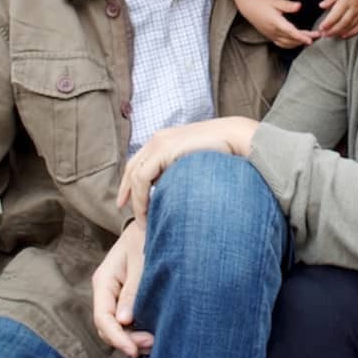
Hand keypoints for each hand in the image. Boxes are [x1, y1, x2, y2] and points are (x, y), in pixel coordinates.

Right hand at [92, 221, 152, 357]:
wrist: (150, 223)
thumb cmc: (146, 237)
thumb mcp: (141, 262)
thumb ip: (132, 290)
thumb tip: (124, 321)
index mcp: (104, 280)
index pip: (103, 317)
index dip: (117, 337)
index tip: (133, 349)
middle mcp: (105, 290)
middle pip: (107, 326)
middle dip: (126, 340)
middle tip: (151, 343)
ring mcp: (114, 294)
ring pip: (116, 326)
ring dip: (132, 338)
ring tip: (153, 342)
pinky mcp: (124, 296)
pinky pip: (125, 320)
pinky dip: (136, 330)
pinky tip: (151, 334)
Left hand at [117, 117, 258, 225]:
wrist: (235, 137)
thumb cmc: (223, 152)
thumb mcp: (194, 162)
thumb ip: (180, 170)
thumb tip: (174, 189)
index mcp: (165, 139)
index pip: (140, 161)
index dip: (130, 182)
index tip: (127, 201)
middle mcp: (158, 139)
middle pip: (132, 167)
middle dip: (126, 190)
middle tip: (123, 209)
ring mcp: (159, 143)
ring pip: (135, 176)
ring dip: (137, 201)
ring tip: (144, 220)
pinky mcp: (162, 150)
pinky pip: (142, 178)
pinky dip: (141, 197)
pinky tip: (147, 211)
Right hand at [231, 0, 319, 48]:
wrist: (248, 7)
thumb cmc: (262, 2)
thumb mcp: (275, 1)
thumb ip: (287, 5)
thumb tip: (299, 6)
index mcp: (275, 22)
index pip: (291, 32)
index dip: (301, 37)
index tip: (310, 40)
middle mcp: (274, 31)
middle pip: (292, 39)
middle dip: (306, 38)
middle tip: (318, 35)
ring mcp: (272, 35)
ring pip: (288, 44)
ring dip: (300, 42)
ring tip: (312, 38)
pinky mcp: (271, 37)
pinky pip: (283, 44)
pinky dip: (292, 44)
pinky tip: (298, 42)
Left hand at [317, 0, 357, 37]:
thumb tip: (321, 5)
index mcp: (346, 0)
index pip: (336, 13)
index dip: (328, 22)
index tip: (321, 27)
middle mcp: (355, 8)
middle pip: (343, 22)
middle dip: (333, 30)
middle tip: (324, 34)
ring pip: (350, 26)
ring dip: (340, 32)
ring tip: (330, 35)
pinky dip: (352, 33)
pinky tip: (343, 36)